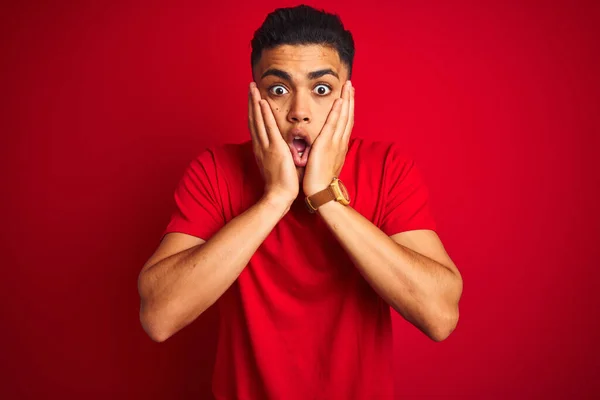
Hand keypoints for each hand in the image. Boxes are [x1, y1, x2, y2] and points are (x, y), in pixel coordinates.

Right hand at [248, 82, 298, 205]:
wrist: (279, 196)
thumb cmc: (280, 185)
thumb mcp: (276, 166)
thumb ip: (276, 155)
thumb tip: (279, 149)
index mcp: (261, 149)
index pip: (256, 125)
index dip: (254, 110)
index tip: (254, 98)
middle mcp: (260, 145)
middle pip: (253, 119)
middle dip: (251, 101)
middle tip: (250, 86)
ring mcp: (266, 146)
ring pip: (258, 120)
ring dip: (255, 102)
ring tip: (253, 87)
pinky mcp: (275, 149)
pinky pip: (268, 128)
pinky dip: (264, 115)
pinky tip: (262, 102)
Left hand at [303, 80, 354, 195]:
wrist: (320, 191)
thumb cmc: (320, 180)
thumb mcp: (326, 162)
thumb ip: (327, 152)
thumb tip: (325, 147)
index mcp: (339, 146)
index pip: (345, 123)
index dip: (348, 108)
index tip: (348, 96)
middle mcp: (340, 142)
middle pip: (348, 116)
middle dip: (350, 99)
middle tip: (351, 85)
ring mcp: (335, 142)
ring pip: (343, 117)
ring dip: (346, 100)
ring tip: (348, 86)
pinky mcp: (326, 144)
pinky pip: (333, 125)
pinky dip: (337, 112)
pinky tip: (340, 101)